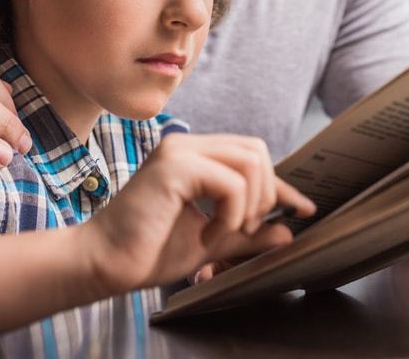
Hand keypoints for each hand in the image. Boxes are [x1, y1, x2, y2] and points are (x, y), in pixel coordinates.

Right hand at [82, 133, 315, 292]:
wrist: (104, 262)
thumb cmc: (146, 251)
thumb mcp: (210, 241)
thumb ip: (246, 234)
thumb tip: (287, 232)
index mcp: (192, 157)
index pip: (251, 157)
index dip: (281, 185)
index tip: (304, 210)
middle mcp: (186, 145)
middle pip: (257, 151)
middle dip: (266, 194)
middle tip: (244, 229)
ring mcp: (179, 151)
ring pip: (250, 162)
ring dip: (248, 205)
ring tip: (223, 232)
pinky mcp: (174, 166)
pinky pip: (230, 183)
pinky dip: (230, 214)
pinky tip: (207, 234)